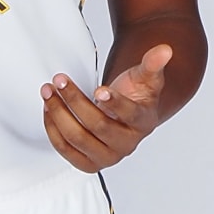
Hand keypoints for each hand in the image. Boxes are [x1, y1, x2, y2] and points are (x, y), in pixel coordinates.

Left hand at [41, 45, 172, 171]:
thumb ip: (153, 63)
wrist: (125, 117)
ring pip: (77, 138)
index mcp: (144, 123)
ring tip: (49, 92)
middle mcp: (127, 145)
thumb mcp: (146, 77)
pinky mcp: (88, 163)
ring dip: (58, 113)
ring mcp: (107, 157)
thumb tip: (164, 50)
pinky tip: (48, 109)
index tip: (99, 90)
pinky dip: (53, 128)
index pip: (130, 115)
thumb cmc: (134, 97)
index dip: (114, 103)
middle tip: (60, 80)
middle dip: (75, 101)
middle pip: (97, 126)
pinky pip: (65, 149)